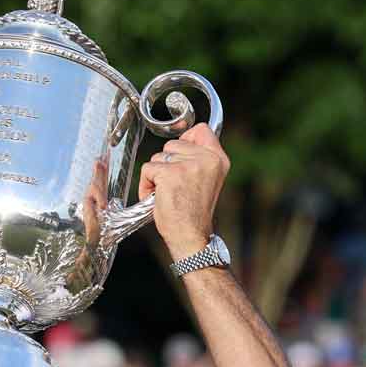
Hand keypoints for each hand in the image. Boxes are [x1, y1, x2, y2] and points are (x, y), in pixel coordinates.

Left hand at [136, 124, 227, 258]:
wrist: (191, 237)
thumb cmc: (193, 213)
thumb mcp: (205, 180)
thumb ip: (199, 159)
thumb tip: (185, 138)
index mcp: (219, 160)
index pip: (201, 130)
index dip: (185, 141)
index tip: (181, 159)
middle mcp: (207, 159)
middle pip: (173, 144)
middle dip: (167, 163)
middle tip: (175, 186)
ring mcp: (189, 165)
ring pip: (158, 157)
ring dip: (156, 175)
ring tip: (167, 194)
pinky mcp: (170, 174)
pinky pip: (147, 169)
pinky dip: (146, 185)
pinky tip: (157, 198)